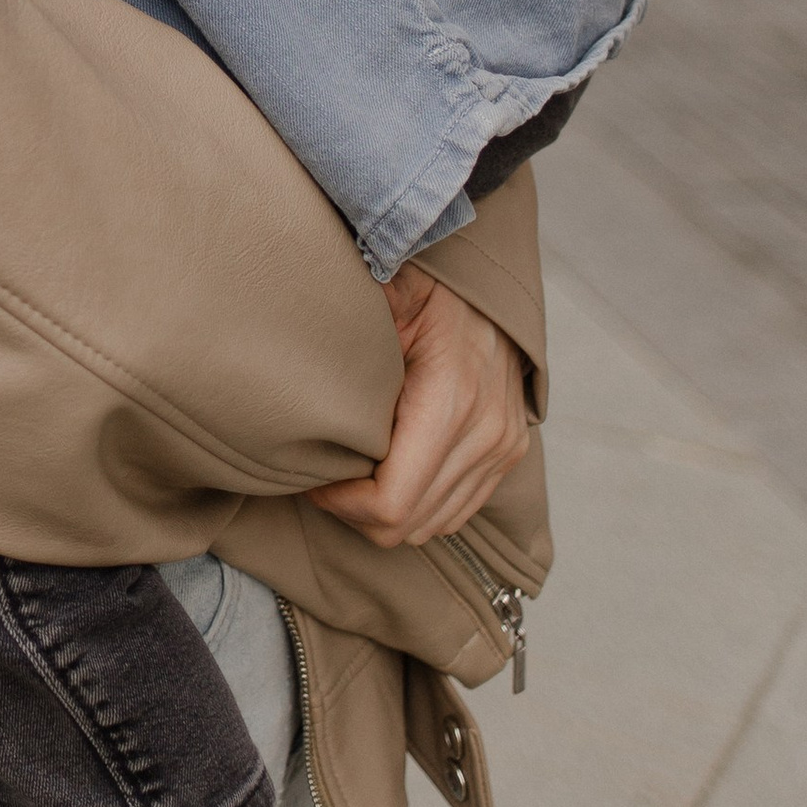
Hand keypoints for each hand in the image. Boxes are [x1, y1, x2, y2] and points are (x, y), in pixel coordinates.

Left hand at [305, 266, 529, 551]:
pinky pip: (456, 511)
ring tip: (354, 475)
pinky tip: (389, 474)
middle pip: (408, 525)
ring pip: (432, 526)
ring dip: (386, 514)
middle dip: (356, 512)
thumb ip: (351, 328)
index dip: (342, 503)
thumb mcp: (387, 296)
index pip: (391, 503)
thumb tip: (298, 344)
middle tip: (326, 478)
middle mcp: (484, 435)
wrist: (492, 280)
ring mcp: (502, 448)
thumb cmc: (432, 286)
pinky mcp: (508, 453)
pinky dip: (419, 507)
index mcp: (450, 402)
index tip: (314, 478)